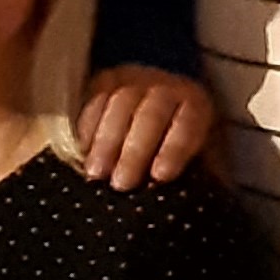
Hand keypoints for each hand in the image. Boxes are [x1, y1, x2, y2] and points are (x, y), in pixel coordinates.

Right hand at [75, 64, 216, 188]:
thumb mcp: (197, 155)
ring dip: (105, 142)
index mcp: (195, 104)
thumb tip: (186, 199)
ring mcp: (133, 79)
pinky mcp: (104, 80)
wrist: (156, 106)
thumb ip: (193, 172)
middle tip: (121, 184)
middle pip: (151, 115)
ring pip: (119, 105)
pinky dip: (87, 128)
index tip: (159, 176)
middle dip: (135, 151)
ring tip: (96, 173)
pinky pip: (93, 100)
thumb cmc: (176, 142)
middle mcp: (165, 86)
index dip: (174, 150)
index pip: (188, 124)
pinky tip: (83, 153)